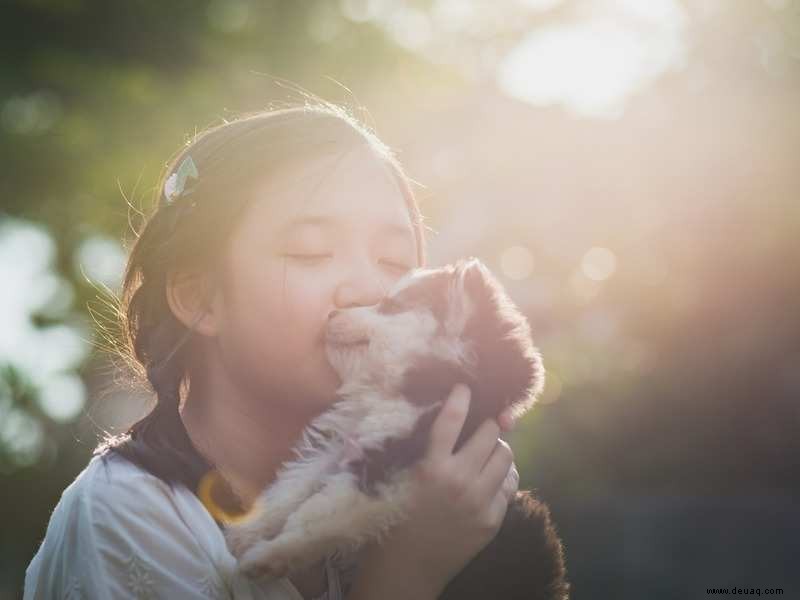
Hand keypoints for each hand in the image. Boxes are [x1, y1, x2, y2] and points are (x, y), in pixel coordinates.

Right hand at [354, 383, 519, 597]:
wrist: (405, 570)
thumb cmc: (394, 519)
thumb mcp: (398, 479)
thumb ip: (420, 450)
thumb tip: (442, 421)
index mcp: (430, 468)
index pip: (451, 421)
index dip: (461, 398)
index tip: (465, 387)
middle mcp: (458, 481)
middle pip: (490, 434)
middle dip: (486, 425)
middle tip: (479, 426)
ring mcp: (479, 502)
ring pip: (505, 456)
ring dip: (497, 448)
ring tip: (486, 451)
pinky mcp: (492, 520)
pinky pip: (510, 485)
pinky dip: (502, 475)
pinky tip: (490, 477)